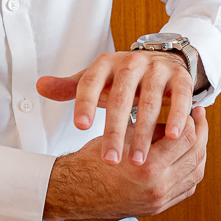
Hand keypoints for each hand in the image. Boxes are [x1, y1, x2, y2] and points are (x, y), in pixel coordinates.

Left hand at [37, 51, 194, 165]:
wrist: (163, 59)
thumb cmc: (125, 78)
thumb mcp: (97, 80)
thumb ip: (71, 87)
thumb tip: (41, 86)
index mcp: (107, 63)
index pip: (91, 82)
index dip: (85, 103)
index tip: (80, 127)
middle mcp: (132, 62)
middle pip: (120, 97)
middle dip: (115, 131)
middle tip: (110, 161)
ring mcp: (157, 69)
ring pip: (150, 101)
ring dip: (144, 132)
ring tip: (137, 161)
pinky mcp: (179, 77)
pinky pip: (180, 96)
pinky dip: (177, 115)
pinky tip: (172, 136)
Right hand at [43, 107, 207, 220]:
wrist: (77, 190)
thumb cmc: (95, 160)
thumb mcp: (124, 134)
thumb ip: (154, 127)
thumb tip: (178, 117)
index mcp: (148, 166)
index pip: (185, 136)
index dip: (190, 119)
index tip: (189, 109)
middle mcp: (157, 186)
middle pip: (196, 153)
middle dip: (201, 131)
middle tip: (199, 117)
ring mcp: (160, 199)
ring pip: (197, 171)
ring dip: (200, 149)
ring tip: (197, 134)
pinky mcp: (159, 207)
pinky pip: (188, 186)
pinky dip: (193, 169)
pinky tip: (190, 155)